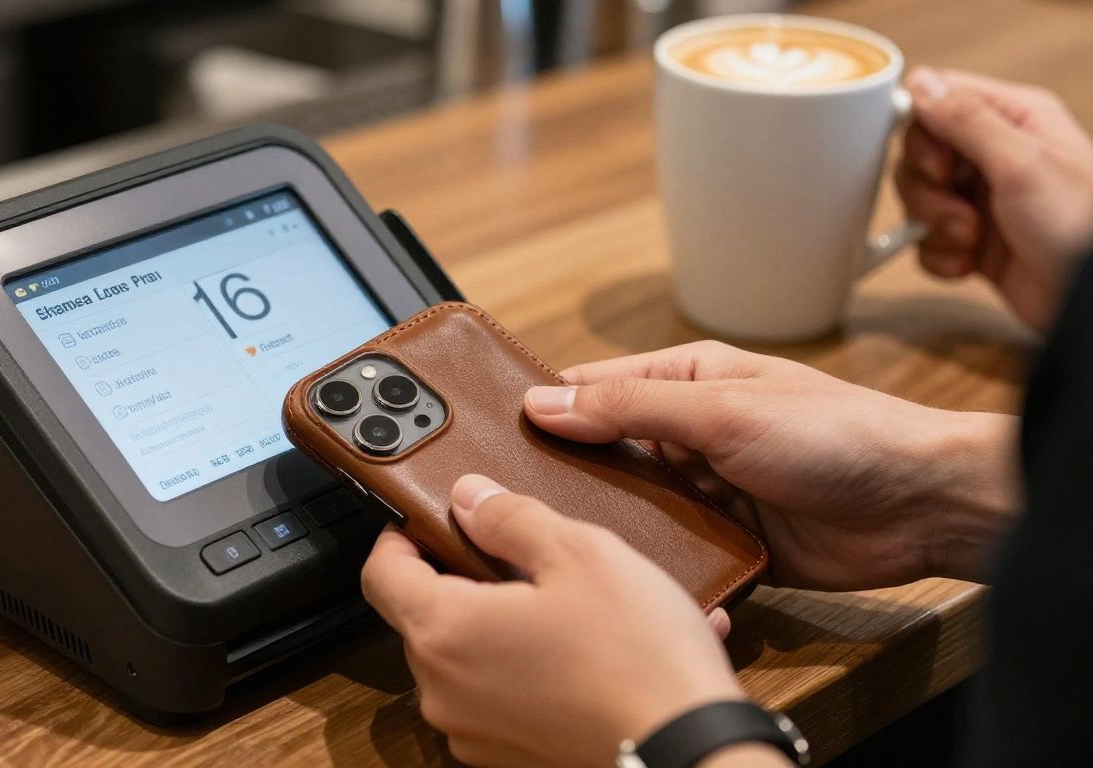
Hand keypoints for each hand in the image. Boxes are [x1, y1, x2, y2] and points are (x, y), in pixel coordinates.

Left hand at [361, 474, 767, 767]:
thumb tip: (467, 497)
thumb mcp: (578, 553)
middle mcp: (443, 691)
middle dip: (464, 579)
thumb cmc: (636, 656)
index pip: (379, 573)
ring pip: (467, 656)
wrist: (690, 752)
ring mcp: (473, 732)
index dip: (400, 536)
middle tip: (521, 555)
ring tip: (570, 603)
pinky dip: (534, 666)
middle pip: (425, 615)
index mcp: (444, 632)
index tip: (429, 520)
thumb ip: (509, 517)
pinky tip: (590, 649)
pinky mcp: (508, 756)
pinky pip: (503, 696)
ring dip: (504, 623)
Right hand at [524, 342, 1018, 589]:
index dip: (544, 408)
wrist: (922, 505)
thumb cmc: (834, 434)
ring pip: (635, 509)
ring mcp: (708, 490)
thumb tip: (543, 403)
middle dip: (566, 476)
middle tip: (508, 505)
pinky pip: (674, 553)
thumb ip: (630, 408)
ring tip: (555, 547)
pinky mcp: (729, 543)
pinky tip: (620, 579)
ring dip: (609, 525)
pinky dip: (652, 564)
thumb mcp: (722, 411)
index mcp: (686, 382)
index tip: (488, 437)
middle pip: (606, 453)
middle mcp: (690, 434)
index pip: (593, 388)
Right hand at [897, 67, 1092, 330]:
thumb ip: (965, 120)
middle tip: (958, 206)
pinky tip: (968, 262)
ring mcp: (981, 198)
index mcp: (1013, 119)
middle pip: (920, 155)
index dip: (922, 132)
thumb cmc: (1079, 225)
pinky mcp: (971, 240)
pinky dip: (940, 255)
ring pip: (918, 199)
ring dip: (934, 225)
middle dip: (927, 188)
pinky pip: (926, 241)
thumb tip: (920, 83)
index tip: (937, 163)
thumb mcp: (1020, 162)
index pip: (938, 100)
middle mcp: (994, 154)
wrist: (1087, 297)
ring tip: (971, 238)